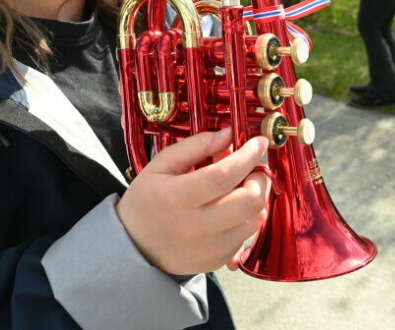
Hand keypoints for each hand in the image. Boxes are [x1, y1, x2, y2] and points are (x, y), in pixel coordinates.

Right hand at [116, 128, 270, 274]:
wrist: (134, 246)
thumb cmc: (147, 200)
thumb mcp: (161, 165)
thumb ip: (195, 145)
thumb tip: (229, 133)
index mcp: (177, 197)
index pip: (224, 175)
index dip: (248, 156)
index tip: (258, 143)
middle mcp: (195, 227)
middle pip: (249, 201)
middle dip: (260, 178)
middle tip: (254, 168)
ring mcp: (208, 248)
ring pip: (254, 220)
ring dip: (255, 199)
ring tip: (241, 188)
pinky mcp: (216, 261)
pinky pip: (246, 237)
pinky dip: (246, 219)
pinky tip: (231, 209)